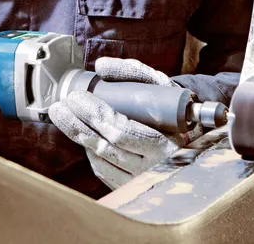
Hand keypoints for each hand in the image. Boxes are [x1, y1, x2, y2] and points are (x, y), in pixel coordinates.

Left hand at [49, 57, 201, 189]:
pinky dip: (90, 151)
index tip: (75, 97)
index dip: (94, 113)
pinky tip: (82, 134)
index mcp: (166, 143)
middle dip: (78, 124)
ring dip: (79, 136)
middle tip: (59, 107)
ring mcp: (142, 181)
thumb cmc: (173, 109)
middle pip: (106, 146)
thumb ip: (133, 71)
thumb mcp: (160, 86)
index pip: (120, 130)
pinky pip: (104, 170)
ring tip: (63, 116)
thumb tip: (101, 66)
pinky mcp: (132, 187)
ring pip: (101, 160)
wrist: (194, 139)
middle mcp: (155, 167)